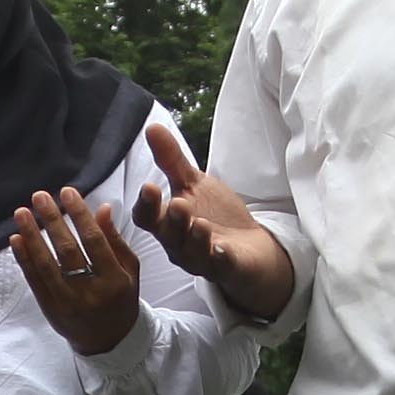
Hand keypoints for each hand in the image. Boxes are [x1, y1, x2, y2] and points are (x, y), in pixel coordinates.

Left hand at [6, 186, 142, 353]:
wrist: (110, 341)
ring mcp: (68, 304)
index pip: (94, 241)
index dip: (79, 215)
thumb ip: (115, 239)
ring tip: (21, 213)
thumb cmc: (121, 298)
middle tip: (39, 196)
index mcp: (114, 280)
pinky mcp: (51, 310)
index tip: (67, 192)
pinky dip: (24, 259)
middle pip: (67, 251)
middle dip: (52, 220)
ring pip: (46, 266)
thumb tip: (101, 207)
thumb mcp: (129, 270)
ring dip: (31, 237)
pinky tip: (16, 239)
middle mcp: (90, 293)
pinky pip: (34, 281)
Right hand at [126, 123, 292, 325]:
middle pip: (169, 236)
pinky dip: (221, 259)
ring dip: (195, 238)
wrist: (248, 246)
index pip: (147, 217)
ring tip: (200, 222)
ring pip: (193, 253)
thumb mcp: (193, 184)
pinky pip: (221, 266)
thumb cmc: (213, 215)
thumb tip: (152, 127)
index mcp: (167, 224)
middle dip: (172, 220)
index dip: (146, 205)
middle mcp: (179, 245)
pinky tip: (223, 249)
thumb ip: (171, 160)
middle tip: (178, 203)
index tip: (149, 186)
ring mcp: (202, 258)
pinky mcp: (227, 267)